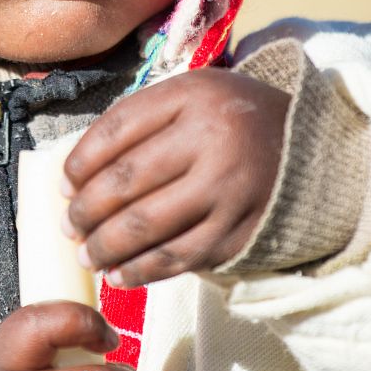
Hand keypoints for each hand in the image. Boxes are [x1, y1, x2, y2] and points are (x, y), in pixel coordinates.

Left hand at [62, 69, 289, 285]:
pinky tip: (121, 275)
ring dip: (106, 246)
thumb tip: (76, 175)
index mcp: (190, 96)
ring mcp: (227, 188)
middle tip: (69, 226)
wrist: (307, 145)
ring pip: (148, 225)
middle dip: (86, 210)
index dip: (80, 162)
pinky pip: (181, 257)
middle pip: (126, 180)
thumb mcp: (188, 95)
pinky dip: (144, 271)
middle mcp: (209, 140)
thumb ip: (137, 121)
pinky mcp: (241, 229)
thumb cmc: (229, 117)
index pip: (116, 130)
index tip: (63, 186)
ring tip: (87, 256)